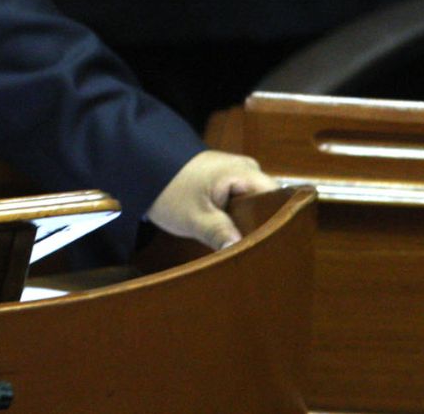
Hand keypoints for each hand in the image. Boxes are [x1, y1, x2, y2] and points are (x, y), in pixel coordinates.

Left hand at [146, 149, 280, 248]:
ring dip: (252, 226)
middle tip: (266, 256)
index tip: (281, 249)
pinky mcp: (227, 182)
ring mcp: (238, 175)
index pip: (281, 199)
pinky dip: (240, 220)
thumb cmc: (168, 189)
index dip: (282, 224)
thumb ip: (219, 233)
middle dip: (266, 228)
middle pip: (271, 205)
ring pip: (257, 206)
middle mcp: (248, 170)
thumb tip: (241, 250)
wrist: (141, 166)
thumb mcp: (193, 216)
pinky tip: (238, 240)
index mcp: (245, 173)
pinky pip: (244, 204)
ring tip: (254, 252)